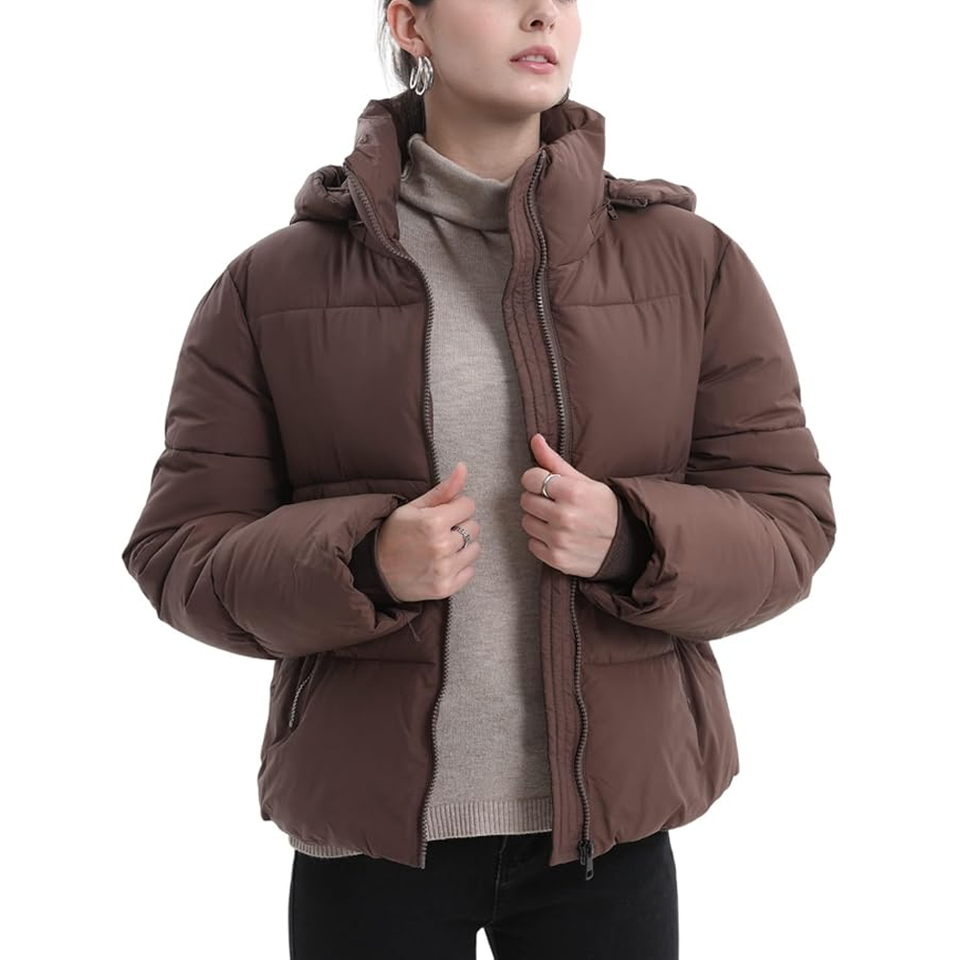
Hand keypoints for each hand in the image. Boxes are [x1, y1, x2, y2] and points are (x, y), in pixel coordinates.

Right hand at [377, 461, 481, 601]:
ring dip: (462, 546)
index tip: (444, 513)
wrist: (374, 571)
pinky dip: (460, 566)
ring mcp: (444, 569)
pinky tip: (441, 563)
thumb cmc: (393, 534)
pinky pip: (470, 571)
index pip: (469, 506)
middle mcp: (441, 546)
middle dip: (460, 525)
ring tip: (441, 547)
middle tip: (440, 531)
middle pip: (474, 527)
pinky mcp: (445, 588)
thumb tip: (463, 468)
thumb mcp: (413, 508)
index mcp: (433, 522)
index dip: (456, 507)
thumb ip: (443, 490)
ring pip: (474, 549)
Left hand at [519, 433, 618, 577]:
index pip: (530, 478)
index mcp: (573, 492)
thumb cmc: (605, 508)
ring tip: (557, 520)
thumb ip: (555, 461)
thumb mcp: (585, 481)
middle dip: (537, 498)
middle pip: (525, 500)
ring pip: (526, 522)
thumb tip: (535, 439)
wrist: (628, 545)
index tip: (545, 483)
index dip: (535, 479)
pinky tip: (558, 536)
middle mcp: (564, 516)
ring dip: (538, 520)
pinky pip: (532, 544)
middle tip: (554, 503)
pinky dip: (542, 540)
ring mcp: (560, 540)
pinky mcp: (557, 559)